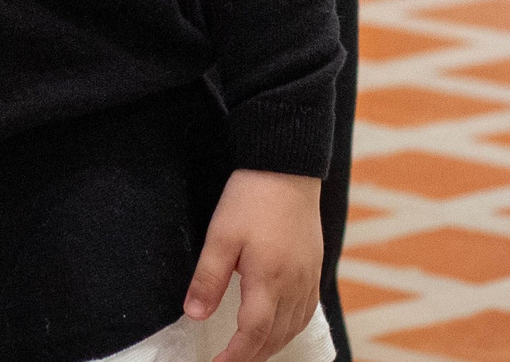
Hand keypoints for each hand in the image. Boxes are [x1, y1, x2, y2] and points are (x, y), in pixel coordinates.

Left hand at [186, 169, 322, 361]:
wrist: (288, 168)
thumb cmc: (251, 198)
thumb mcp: (220, 235)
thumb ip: (208, 278)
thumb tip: (195, 315)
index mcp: (269, 280)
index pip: (253, 334)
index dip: (235, 357)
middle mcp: (294, 285)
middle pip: (275, 337)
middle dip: (251, 356)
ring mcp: (308, 277)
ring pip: (293, 327)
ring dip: (271, 346)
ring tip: (249, 352)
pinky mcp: (314, 268)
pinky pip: (307, 311)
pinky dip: (290, 328)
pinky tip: (278, 327)